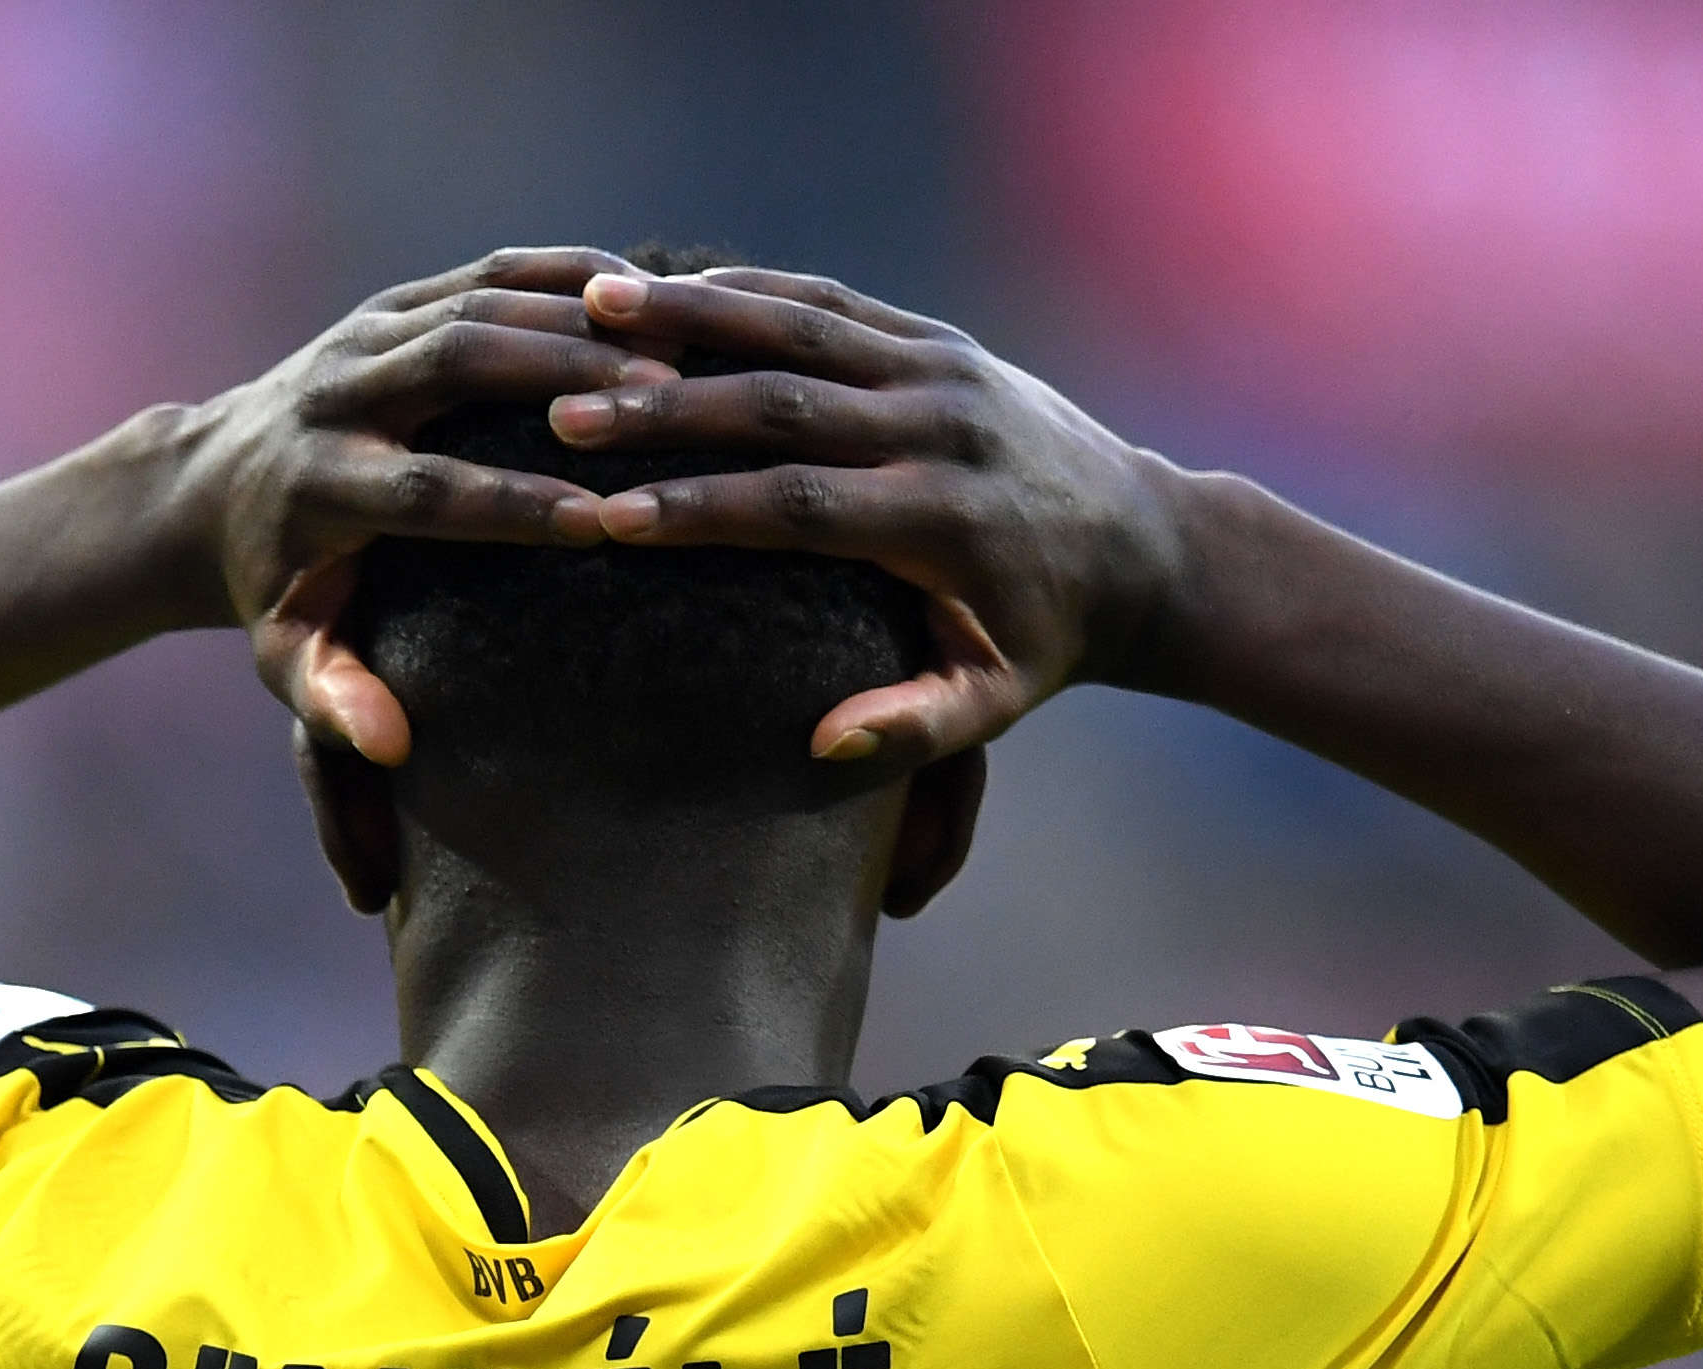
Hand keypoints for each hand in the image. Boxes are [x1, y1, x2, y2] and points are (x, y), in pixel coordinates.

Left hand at [186, 248, 675, 761]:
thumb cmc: (278, 589)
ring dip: (574, 320)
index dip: (511, 503)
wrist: (217, 485)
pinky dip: (563, 274)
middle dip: (560, 376)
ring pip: (476, 305)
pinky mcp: (391, 304)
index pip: (425, 489)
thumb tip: (388, 747)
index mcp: (319, 484)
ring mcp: (364, 337)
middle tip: (665, 396)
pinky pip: (485, 274)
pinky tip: (643, 292)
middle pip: (455, 363)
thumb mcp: (290, 653)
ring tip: (675, 347)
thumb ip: (332, 699)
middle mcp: (338, 395)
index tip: (600, 522)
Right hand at [542, 268, 1186, 766]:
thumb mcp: (995, 702)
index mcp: (942, 520)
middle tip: (561, 412)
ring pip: (799, 328)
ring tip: (588, 303)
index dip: (702, 511)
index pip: (799, 508)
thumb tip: (823, 750)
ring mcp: (940, 369)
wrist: (1141, 543)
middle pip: (783, 406)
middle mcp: (939, 429)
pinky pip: (831, 301)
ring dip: (690, 314)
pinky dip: (748, 289)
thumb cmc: (1045, 640)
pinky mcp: (937, 338)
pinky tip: (663, 284)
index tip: (609, 521)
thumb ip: (914, 730)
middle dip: (666, 408)